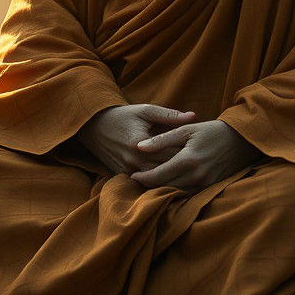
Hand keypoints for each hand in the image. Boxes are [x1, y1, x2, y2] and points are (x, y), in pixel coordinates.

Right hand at [77, 104, 195, 175]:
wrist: (93, 126)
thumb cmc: (122, 116)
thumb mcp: (145, 111)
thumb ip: (169, 115)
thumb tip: (193, 116)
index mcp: (141, 144)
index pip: (171, 155)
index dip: (188, 154)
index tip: (201, 152)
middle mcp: (133, 161)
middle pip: (166, 172)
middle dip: (182, 169)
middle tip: (198, 165)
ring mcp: (127, 171)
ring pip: (156, 182)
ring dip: (171, 178)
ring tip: (187, 172)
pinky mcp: (121, 176)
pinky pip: (144, 184)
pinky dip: (157, 181)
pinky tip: (170, 177)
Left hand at [129, 119, 258, 191]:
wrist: (240, 140)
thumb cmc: (211, 131)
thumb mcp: (186, 130)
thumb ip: (162, 139)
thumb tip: (139, 147)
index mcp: (187, 159)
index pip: (158, 176)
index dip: (143, 178)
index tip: (132, 176)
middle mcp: (196, 175)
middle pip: (165, 187)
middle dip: (149, 186)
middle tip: (136, 181)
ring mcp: (204, 183)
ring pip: (175, 193)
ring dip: (161, 190)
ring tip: (149, 184)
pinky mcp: (210, 187)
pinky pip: (187, 194)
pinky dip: (176, 191)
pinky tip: (168, 185)